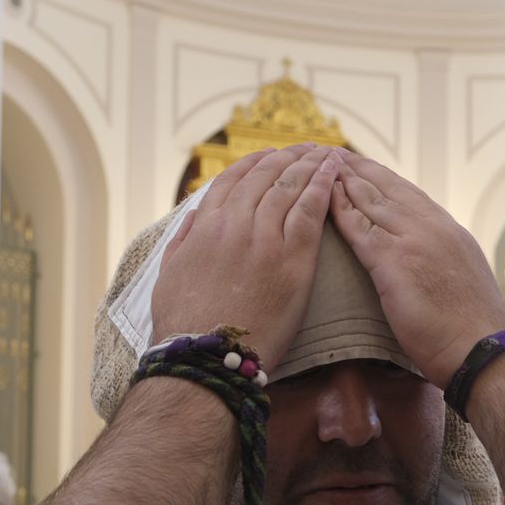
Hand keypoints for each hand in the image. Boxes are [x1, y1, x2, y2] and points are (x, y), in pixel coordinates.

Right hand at [150, 144, 339, 373]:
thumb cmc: (185, 325)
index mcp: (205, 225)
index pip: (232, 179)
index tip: (270, 154)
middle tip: (307, 147)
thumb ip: (183, 240)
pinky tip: (334, 173)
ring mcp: (265, 237)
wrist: (207, 357)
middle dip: (289, 156)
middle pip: (266, 176)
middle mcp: (235, 223)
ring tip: (327, 153)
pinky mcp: (293, 258)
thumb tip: (194, 217)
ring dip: (311, 164)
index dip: (255, 162)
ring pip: (291, 186)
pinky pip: (312, 210)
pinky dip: (324, 186)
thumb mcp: (169, 274)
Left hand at [328, 151, 504, 388]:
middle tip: (331, 152)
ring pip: (371, 201)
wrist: (484, 351)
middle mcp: (433, 227)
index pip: (407, 193)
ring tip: (319, 164)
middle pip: (386, 187)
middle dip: (357, 168)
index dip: (379, 176)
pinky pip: (361, 229)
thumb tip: (431, 260)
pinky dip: (340, 210)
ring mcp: (415, 241)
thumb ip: (443, 260)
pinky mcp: (397, 263)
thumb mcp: (462, 280)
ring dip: (343, 180)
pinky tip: (323, 198)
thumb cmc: (474, 330)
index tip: (360, 165)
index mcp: (449, 230)